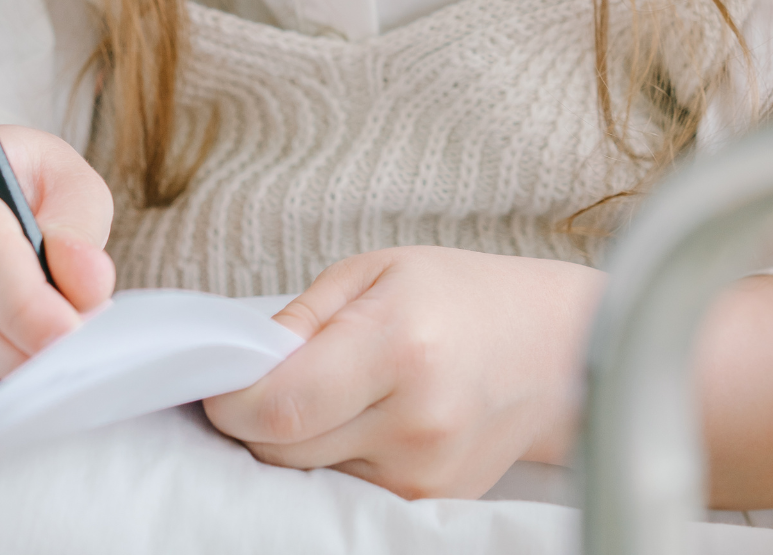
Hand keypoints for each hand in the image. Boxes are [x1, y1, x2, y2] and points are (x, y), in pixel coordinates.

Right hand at [0, 106, 114, 379]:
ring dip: (1, 358)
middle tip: (66, 351)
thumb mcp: (59, 174)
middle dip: (12, 341)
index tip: (68, 328)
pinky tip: (21, 348)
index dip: (24, 299)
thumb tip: (89, 285)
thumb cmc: (14, 177)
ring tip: (53, 350)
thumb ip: (78, 224)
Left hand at [204, 246, 604, 498]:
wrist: (552, 348)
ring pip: (309, 472)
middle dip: (257, 415)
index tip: (220, 380)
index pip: (280, 405)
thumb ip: (303, 319)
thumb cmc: (459, 294)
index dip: (230, 399)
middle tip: (268, 376)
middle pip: (282, 448)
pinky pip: (346, 487)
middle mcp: (414, 421)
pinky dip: (336, 456)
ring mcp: (425, 473)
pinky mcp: (430, 501)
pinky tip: (365, 417)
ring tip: (336, 388)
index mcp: (399, 346)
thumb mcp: (377, 269)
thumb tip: (241, 361)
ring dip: (299, 438)